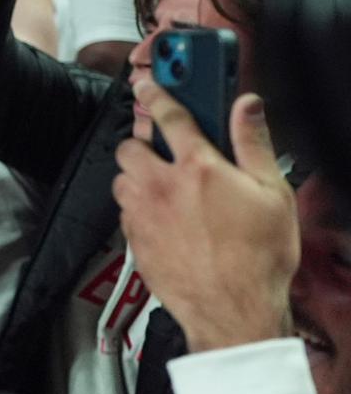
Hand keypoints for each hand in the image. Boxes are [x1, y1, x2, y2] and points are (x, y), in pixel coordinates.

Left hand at [113, 83, 297, 351]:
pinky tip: (163, 214)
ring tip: (166, 182)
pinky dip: (138, 204)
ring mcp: (142, 215)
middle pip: (129, 146)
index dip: (156, 92)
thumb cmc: (258, 257)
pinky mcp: (134, 241)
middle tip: (165, 146)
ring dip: (137, 173)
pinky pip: (124, 210)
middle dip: (142, 140)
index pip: (169, 116)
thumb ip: (254, 143)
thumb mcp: (272, 193)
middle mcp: (161, 187)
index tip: (147, 82)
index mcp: (198, 168)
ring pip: (122, 179)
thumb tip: (248, 107)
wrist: (233, 311)